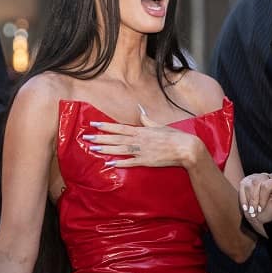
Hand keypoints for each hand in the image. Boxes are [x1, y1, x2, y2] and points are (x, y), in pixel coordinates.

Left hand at [81, 104, 199, 168]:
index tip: (93, 125)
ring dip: (105, 149)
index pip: (118, 128)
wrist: (186, 148)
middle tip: (85, 138)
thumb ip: (146, 119)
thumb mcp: (158, 125)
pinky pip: (130, 163)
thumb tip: (140, 109)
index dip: (105, 126)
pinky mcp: (146, 161)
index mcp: (140, 131)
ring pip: (119, 150)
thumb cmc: (173, 136)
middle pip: (115, 139)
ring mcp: (141, 151)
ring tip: (92, 149)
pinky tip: (109, 163)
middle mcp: (138, 140)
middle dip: (100, 138)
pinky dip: (120, 163)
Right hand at [239, 171, 271, 235]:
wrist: (258, 218)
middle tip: (257, 209)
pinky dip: (244, 199)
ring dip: (250, 200)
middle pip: (256, 183)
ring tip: (252, 209)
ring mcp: (255, 177)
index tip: (263, 207)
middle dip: (255, 199)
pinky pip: (242, 187)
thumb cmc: (270, 211)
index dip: (263, 197)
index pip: (268, 184)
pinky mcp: (246, 181)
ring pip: (249, 186)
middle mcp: (267, 176)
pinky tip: (246, 206)